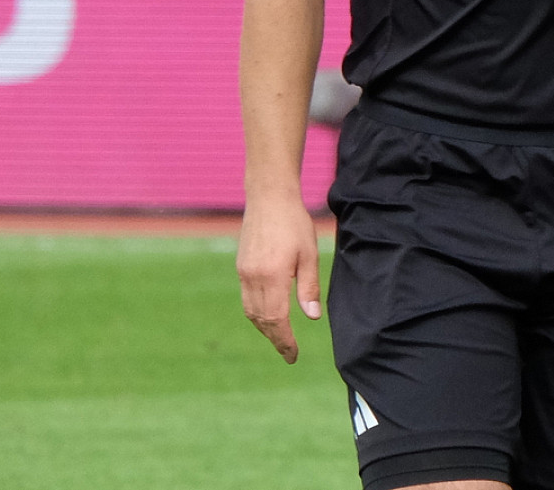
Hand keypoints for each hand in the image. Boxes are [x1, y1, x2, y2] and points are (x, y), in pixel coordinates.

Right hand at [236, 194, 321, 362]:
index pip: (277, 319)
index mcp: (272, 276)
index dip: (285, 340)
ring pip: (251, 311)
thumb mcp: (309, 253)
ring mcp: (244, 272)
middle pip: (262, 320)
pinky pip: (246, 298)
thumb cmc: (294, 223)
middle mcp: (253, 277)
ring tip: (280, 337)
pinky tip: (268, 313)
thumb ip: (309, 287)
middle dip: (275, 338)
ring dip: (264, 327)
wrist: (269, 197)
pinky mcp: (241, 266)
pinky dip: (256, 312)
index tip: (293, 355)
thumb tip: (312, 318)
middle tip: (288, 352)